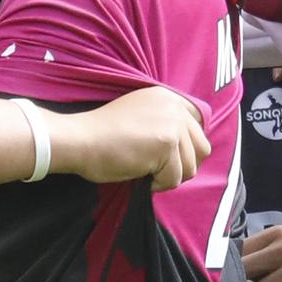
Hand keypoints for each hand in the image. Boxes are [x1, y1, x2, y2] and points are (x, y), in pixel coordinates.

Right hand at [53, 84, 210, 190]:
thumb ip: (165, 124)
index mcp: (167, 97)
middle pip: (202, 148)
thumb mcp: (139, 117)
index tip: (166, 156)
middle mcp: (174, 106)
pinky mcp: (166, 144)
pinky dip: (158, 184)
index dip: (187, 147)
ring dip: (170, 176)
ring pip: (191, 166)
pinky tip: (139, 173)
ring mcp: (172, 124)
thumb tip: (190, 152)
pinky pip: (174, 178)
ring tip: (146, 171)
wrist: (79, 139)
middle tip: (157, 169)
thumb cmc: (101, 135)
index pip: (199, 125)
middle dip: (182, 165)